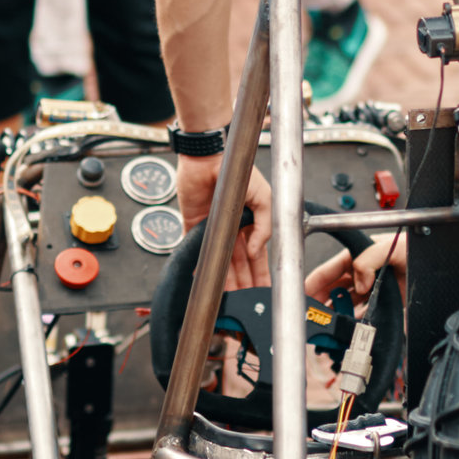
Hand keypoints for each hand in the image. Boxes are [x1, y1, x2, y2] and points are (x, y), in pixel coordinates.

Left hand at [175, 158, 269, 289]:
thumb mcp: (263, 197)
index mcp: (251, 223)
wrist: (209, 158)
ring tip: (227, 297)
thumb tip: (256, 251)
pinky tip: (200, 281)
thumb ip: (265, 226)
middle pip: (237, 264)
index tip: (263, 291)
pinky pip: (194, 250)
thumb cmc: (238, 171)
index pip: (257, 256)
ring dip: (223, 280)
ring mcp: (212, 229)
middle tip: (244, 300)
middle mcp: (232, 229)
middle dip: (242, 283)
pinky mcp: (193, 225)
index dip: (260, 274)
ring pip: (219, 261)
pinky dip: (197, 265)